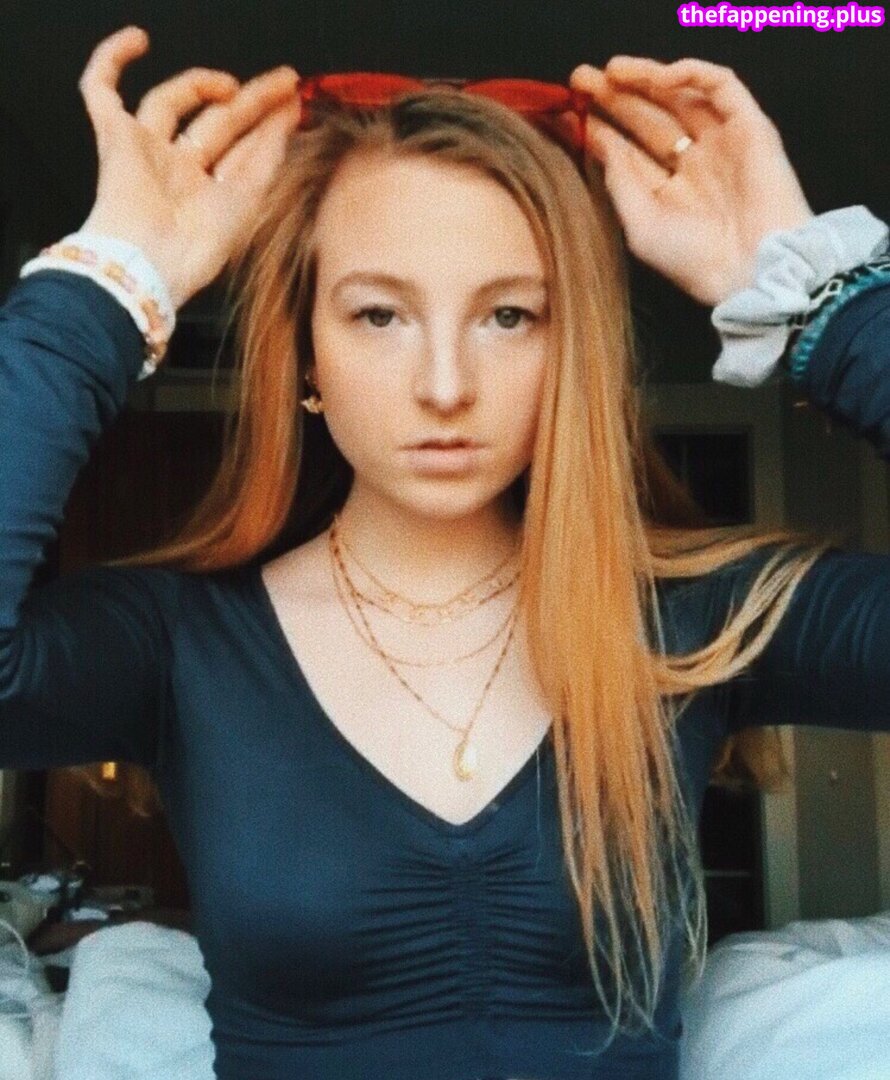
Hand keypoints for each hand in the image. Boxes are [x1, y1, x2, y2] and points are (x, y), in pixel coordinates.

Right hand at [78, 27, 301, 307]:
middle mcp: (176, 173)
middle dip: (252, 103)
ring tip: (235, 84)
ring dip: (202, 82)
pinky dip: (111, 59)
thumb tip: (288, 114)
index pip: (240, 149)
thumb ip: (268, 155)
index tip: (294, 103)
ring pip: (170, 102)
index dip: (267, 125)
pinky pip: (100, 89)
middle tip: (284, 83)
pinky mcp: (114, 137)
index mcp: (207, 197)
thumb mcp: (249, 200)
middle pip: (215, 124)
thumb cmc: (197, 248)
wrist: (151, 259)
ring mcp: (145, 153)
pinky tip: (139, 40)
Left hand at [569, 57, 813, 305]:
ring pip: (682, 96)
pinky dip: (692, 75)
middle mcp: (695, 164)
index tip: (569, 111)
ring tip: (611, 70)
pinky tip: (658, 78)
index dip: (601, 129)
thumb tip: (599, 140)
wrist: (750, 269)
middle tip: (581, 77)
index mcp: (669, 193)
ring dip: (647, 78)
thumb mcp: (640, 224)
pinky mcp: (751, 127)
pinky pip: (721, 86)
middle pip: (651, 118)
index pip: (630, 150)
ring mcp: (723, 143)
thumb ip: (619, 181)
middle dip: (617, 96)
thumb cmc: (693, 261)